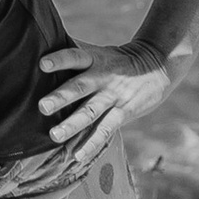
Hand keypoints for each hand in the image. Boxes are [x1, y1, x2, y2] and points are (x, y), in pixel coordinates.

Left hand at [38, 36, 176, 163]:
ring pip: (91, 112)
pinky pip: (106, 130)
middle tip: (42, 107)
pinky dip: (91, 144)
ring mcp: (113, 97)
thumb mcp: (99, 52)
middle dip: (61, 97)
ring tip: (54, 135)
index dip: (60, 59)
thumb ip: (75, 52)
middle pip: (80, 87)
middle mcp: (103, 77)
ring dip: (72, 124)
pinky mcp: (123, 113)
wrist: (156, 68)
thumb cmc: (117, 60)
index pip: (75, 56)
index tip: (42, 64)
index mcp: (95, 59)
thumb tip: (42, 43)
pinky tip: (77, 156)